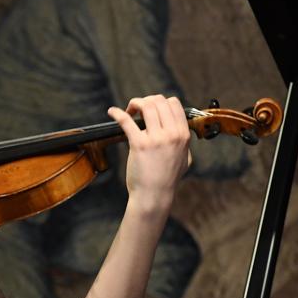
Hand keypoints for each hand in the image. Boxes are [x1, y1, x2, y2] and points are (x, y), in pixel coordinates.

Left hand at [108, 95, 191, 210]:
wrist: (154, 196)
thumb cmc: (167, 179)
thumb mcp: (185, 158)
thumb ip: (184, 143)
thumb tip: (180, 131)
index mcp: (183, 135)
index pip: (174, 103)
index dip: (161, 102)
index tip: (152, 109)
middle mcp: (172, 134)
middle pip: (159, 101)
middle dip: (146, 101)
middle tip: (138, 110)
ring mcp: (156, 139)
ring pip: (146, 105)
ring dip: (135, 104)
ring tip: (128, 111)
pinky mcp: (139, 144)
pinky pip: (126, 120)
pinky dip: (117, 113)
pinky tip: (112, 112)